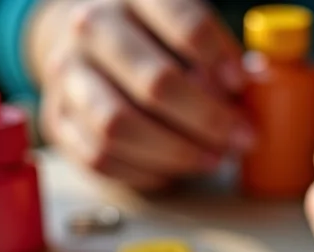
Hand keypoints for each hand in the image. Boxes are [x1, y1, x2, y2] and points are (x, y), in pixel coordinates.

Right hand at [30, 0, 254, 189]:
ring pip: (120, 126)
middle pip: (155, 82)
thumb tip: (255, 90)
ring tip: (213, 160)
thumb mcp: (187, 30)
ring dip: (176, 152)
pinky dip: (145, 171)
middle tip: (240, 139)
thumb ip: (221, 55)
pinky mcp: (58, 119)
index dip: (217, 56)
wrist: (85, 46)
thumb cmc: (156, 41)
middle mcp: (91, 27)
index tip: (241, 85)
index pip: (181, 20)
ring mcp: (68, 74)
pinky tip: (174, 170)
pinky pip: (101, 157)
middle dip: (207, 120)